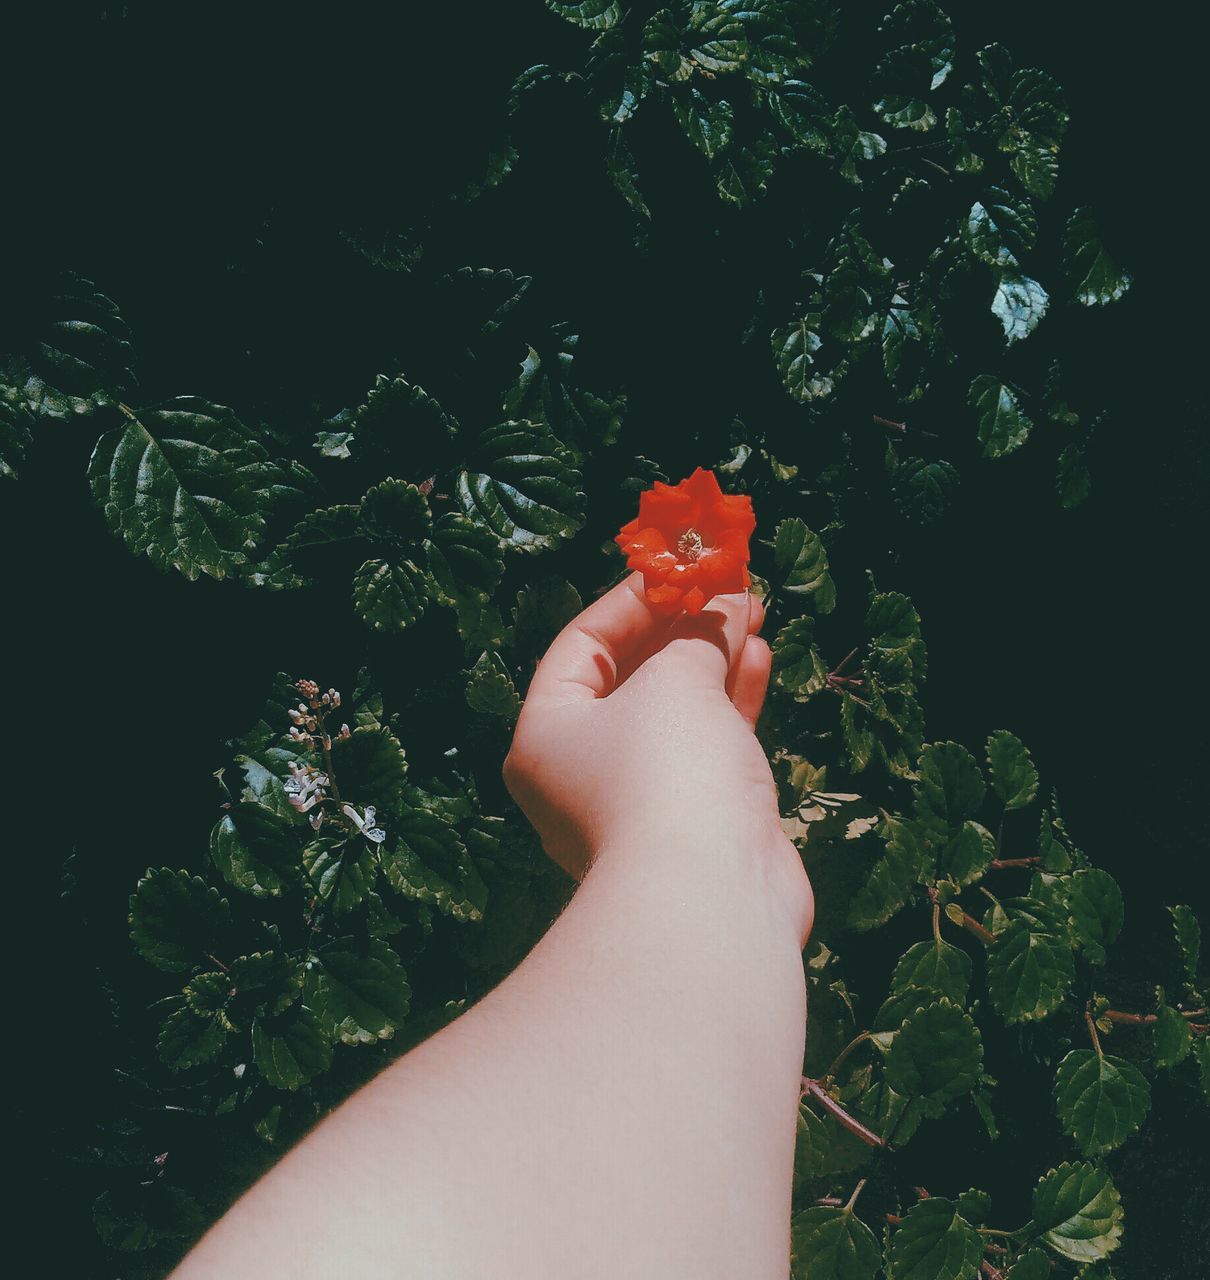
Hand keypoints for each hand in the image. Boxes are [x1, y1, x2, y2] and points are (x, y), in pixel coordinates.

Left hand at [502, 572, 812, 944]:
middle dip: (680, 628)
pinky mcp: (692, 821)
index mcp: (547, 732)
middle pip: (630, 678)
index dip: (632, 601)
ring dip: (712, 658)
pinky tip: (759, 657)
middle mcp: (582, 768)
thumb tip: (726, 601)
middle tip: (726, 588)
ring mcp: (639, 799)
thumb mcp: (675, 681)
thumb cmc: (666, 773)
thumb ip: (698, 635)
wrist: (707, 900)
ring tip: (751, 611)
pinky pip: (706, 746)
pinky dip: (730, 701)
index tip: (679, 570)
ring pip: (674, 712)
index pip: (581, 646)